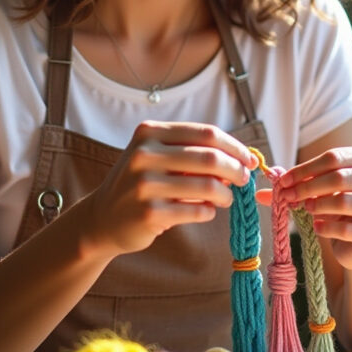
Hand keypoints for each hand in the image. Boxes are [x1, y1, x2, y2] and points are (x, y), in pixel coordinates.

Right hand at [82, 121, 257, 256]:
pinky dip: (209, 211)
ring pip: (207, 186)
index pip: (206, 134)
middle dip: (235, 170)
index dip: (234, 146)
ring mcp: (145, 184)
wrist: (103, 217)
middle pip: (210, 157)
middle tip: (244, 181)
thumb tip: (241, 159)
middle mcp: (144, 154)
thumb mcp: (157, 156)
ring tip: (225, 199)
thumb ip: (192, 153)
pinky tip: (206, 211)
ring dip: (225, 195)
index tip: (249, 159)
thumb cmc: (141, 183)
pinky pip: (197, 210)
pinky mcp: (149, 213)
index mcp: (149, 133)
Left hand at [272, 147, 351, 270]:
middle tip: (288, 196)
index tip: (283, 180)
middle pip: (340, 177)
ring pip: (345, 201)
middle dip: (307, 187)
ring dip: (317, 205)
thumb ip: (297, 182)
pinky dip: (326, 227)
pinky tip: (318, 227)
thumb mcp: (322, 189)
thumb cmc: (341, 209)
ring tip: (306, 209)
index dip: (305, 169)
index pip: (335, 157)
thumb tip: (266, 180)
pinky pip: (347, 229)